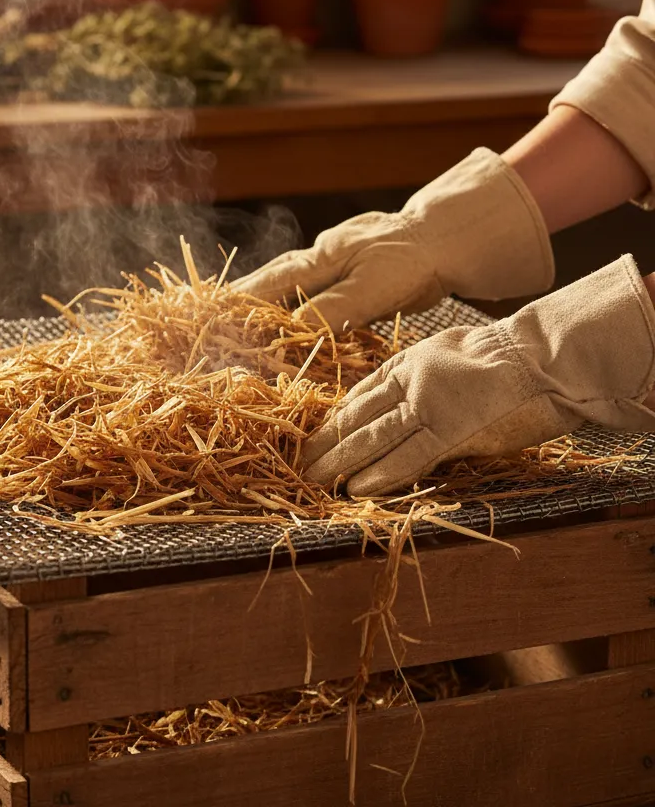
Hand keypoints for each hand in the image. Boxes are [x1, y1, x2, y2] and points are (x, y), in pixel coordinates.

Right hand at [233, 148, 553, 332]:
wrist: (446, 239)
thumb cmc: (413, 260)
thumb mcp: (374, 288)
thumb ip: (333, 308)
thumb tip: (292, 328)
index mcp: (319, 259)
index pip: (268, 285)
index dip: (238, 303)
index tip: (210, 317)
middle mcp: (318, 258)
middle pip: (268, 279)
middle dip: (238, 297)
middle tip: (209, 315)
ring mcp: (332, 262)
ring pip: (286, 282)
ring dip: (260, 299)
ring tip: (233, 317)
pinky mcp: (347, 272)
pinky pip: (309, 289)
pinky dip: (289, 301)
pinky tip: (283, 313)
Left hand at [302, 256, 654, 497]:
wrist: (541, 352)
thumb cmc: (508, 358)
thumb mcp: (451, 358)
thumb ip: (425, 382)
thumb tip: (411, 403)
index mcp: (407, 363)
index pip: (361, 395)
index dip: (336, 419)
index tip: (315, 435)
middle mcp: (407, 381)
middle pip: (356, 415)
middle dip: (325, 442)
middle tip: (299, 463)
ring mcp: (425, 403)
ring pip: (371, 435)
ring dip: (339, 461)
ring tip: (313, 480)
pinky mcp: (448, 426)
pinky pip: (408, 454)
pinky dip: (381, 473)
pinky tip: (357, 488)